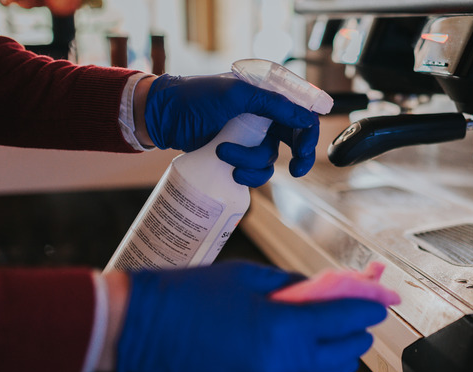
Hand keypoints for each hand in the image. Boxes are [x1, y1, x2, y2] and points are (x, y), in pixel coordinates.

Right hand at [116, 261, 387, 371]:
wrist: (143, 328)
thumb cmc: (191, 295)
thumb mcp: (251, 277)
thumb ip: (295, 285)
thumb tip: (324, 291)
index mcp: (283, 329)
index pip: (346, 319)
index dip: (369, 306)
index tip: (379, 300)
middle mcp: (282, 366)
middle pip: (345, 353)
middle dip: (356, 331)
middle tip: (355, 316)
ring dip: (337, 355)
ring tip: (332, 336)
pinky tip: (301, 356)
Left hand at [144, 74, 320, 186]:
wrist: (163, 117)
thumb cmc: (196, 98)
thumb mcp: (236, 95)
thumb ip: (273, 104)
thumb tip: (307, 118)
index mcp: (268, 95)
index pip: (302, 112)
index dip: (309, 132)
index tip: (301, 149)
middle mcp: (264, 115)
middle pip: (296, 140)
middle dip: (298, 157)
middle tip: (296, 170)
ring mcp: (252, 136)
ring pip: (270, 159)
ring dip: (252, 162)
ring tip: (224, 153)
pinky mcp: (238, 154)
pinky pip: (255, 171)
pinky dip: (246, 174)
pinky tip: (230, 170)